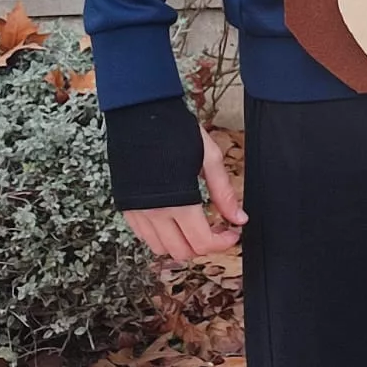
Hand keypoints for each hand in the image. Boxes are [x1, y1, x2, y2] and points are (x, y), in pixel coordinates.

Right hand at [122, 126, 246, 263]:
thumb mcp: (209, 158)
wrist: (139, 114)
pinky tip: (175, 218)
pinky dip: (162, 236)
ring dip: (182, 243)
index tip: (233, 233)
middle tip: (217, 228)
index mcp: (178, 201)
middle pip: (182, 252)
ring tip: (196, 224)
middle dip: (204, 246)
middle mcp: (154, 212)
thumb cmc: (175, 131)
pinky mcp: (126, 207)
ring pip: (161, 249)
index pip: (202, 242)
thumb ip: (224, 192)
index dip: (223, 243)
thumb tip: (240, 219)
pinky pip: (145, 237)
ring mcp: (137, 212)